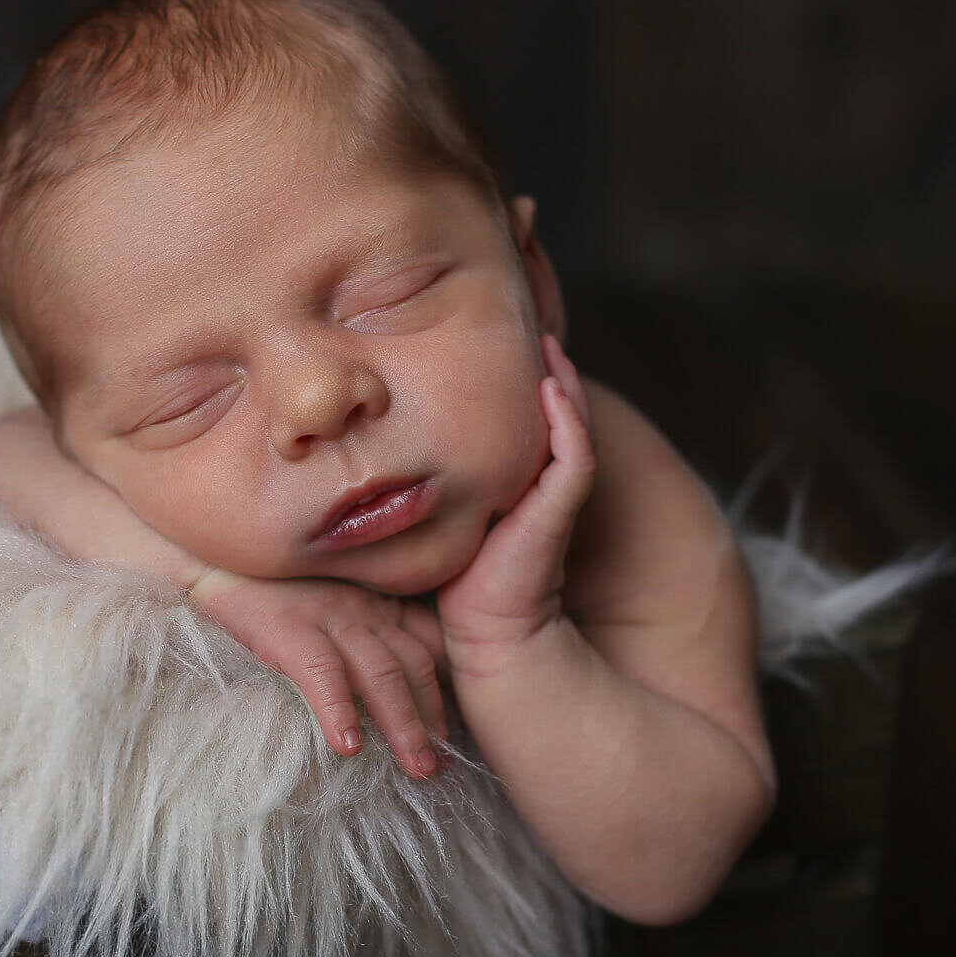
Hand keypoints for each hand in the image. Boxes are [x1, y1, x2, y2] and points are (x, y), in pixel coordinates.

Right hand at [186, 568, 451, 777]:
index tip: (460, 730)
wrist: (204, 552)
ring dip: (405, 726)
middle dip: (435, 718)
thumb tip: (391, 684)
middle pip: (416, 665)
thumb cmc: (264, 581)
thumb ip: (363, 625)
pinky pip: (322, 672)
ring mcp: (328, 615)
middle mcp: (362, 607)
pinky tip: (349, 745)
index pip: (430, 643)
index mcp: (376, 601)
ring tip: (420, 769)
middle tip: (446, 764)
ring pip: (383, 674)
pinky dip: (339, 710)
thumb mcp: (328, 597)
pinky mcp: (287, 627)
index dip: (451, 688)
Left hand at [437, 335, 596, 661]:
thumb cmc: (456, 583)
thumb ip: (427, 479)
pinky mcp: (559, 508)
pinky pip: (574, 454)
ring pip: (568, 424)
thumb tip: (381, 441)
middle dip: (542, 369)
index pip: (521, 418)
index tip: (486, 341)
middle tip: (525, 322)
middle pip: (551, 412)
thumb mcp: (437, 514)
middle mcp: (539, 481)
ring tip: (546, 342)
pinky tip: (549, 388)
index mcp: (516, 479)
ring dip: (560, 382)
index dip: (512, 381)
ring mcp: (555, 493)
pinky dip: (566, 419)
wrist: (488, 634)